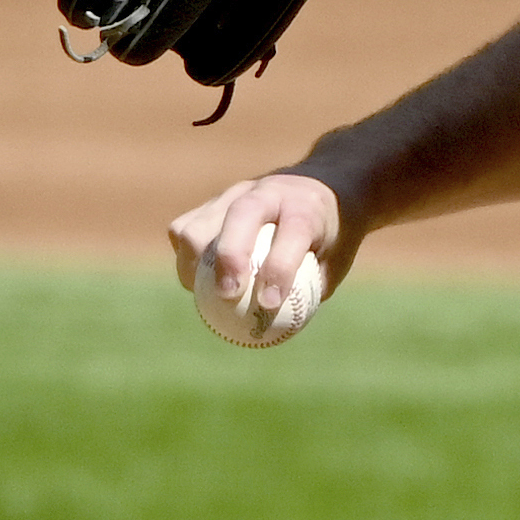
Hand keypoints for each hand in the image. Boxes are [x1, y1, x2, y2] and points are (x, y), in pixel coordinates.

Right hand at [167, 169, 349, 338]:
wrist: (319, 188)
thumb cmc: (329, 237)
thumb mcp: (336, 263)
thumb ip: (309, 292)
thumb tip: (277, 330)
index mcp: (307, 207)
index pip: (293, 231)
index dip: (278, 267)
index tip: (269, 303)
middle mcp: (269, 192)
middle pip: (241, 214)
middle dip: (230, 256)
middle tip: (228, 295)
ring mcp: (236, 194)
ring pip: (201, 220)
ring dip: (193, 260)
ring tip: (199, 293)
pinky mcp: (213, 203)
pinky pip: (185, 228)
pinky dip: (184, 256)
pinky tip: (195, 281)